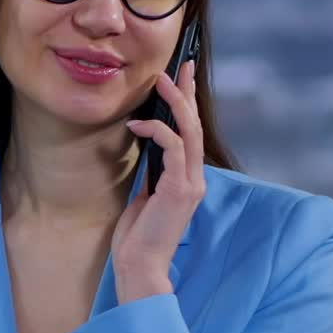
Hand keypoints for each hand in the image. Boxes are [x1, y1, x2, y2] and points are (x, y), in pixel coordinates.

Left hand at [114, 59, 205, 283]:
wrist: (140, 267)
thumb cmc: (137, 239)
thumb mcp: (144, 199)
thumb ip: (153, 175)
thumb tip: (148, 149)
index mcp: (188, 181)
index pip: (191, 135)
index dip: (188, 105)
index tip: (182, 79)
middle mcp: (195, 180)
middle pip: (196, 126)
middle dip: (188, 93)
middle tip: (181, 65)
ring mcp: (190, 184)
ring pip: (190, 131)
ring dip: (175, 102)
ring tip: (159, 80)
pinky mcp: (179, 189)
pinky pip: (173, 146)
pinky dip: (156, 129)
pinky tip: (137, 123)